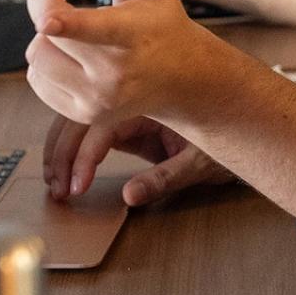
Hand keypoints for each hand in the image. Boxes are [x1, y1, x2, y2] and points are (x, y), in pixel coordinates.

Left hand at [23, 0, 201, 128]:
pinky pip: (37, 78)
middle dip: (47, 5)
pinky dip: (48, 62)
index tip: (46, 14)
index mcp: (134, 34)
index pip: (90, 28)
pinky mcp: (83, 115)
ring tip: (77, 34)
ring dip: (48, 37)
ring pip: (36, 55)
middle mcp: (115, 73)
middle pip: (49, 33)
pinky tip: (75, 58)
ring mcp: (97, 99)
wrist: (182, 77)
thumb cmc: (160, 20)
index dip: (60, 19)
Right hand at [43, 114, 234, 205]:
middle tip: (56, 187)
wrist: (241, 128)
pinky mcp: (124, 123)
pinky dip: (72, 150)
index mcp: (150, 100)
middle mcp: (132, 98)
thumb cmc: (223, 142)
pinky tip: (62, 170)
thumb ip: (164, 179)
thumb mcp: (198, 163)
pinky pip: (89, 131)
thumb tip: (130, 196)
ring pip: (78, 120)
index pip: (103, 123)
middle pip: (81, 116)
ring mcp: (126, 108)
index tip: (77, 185)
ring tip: (54, 183)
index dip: (84, 156)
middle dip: (62, 152)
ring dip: (61, 150)